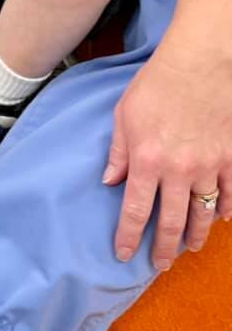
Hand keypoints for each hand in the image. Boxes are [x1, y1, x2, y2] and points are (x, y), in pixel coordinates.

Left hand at [104, 45, 231, 269]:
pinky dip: (225, 210)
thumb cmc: (155, 85)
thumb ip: (118, 152)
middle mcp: (178, 171)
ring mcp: (209, 166)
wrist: (198, 65)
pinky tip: (220, 219)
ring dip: (196, 236)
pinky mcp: (230, 158)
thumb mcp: (124, 116)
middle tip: (159, 265)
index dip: (129, 236)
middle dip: (164, 248)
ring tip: (189, 249)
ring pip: (204, 214)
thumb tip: (110, 181)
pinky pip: (230, 193)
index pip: (136, 210)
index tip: (123, 254)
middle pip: (172, 222)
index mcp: (147, 160)